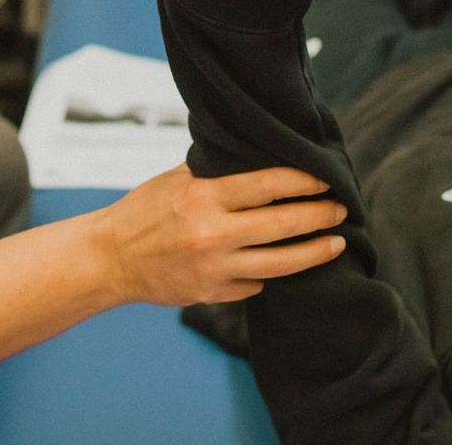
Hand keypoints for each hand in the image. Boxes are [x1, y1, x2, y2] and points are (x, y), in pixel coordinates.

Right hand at [93, 164, 346, 305]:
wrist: (110, 259)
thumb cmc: (143, 211)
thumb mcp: (176, 179)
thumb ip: (216, 171)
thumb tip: (263, 157)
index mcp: (204, 196)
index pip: (268, 184)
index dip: (304, 182)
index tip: (325, 180)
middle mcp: (213, 233)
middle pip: (283, 224)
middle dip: (319, 216)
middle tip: (341, 210)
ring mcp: (215, 268)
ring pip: (281, 263)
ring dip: (313, 253)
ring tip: (335, 245)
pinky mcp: (212, 294)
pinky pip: (256, 284)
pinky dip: (270, 273)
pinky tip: (285, 264)